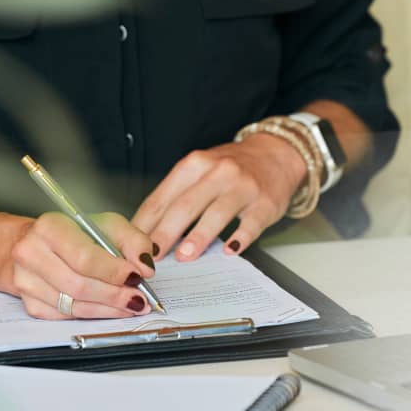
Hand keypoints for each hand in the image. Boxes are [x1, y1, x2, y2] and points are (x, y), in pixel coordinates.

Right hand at [7, 212, 156, 319]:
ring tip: (132, 306)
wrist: (36, 243)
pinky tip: (110, 309)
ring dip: (108, 309)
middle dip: (115, 295)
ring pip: (74, 305)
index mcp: (49, 228)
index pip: (84, 258)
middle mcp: (31, 253)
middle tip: (140, 299)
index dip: (114, 272)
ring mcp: (25, 281)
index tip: (138, 277)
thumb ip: (132, 241)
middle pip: (79, 285)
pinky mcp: (29, 302)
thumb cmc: (74, 232)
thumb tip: (145, 267)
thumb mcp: (107, 224)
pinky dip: (93, 314)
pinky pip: (66, 316)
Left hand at [133, 133, 306, 260]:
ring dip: (198, 237)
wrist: (276, 154)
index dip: (146, 222)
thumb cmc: (232, 168)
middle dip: (165, 233)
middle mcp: (219, 172)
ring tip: (184, 256)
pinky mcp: (265, 203)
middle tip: (151, 256)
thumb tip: (147, 232)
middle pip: (186, 205)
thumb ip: (177, 196)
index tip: (133, 244)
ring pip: (217, 213)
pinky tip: (229, 251)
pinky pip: (251, 224)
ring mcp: (243, 187)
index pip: (163, 196)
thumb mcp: (201, 170)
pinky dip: (239, 239)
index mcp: (195, 164)